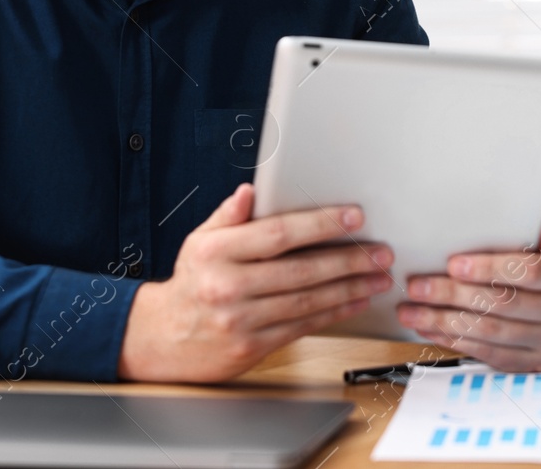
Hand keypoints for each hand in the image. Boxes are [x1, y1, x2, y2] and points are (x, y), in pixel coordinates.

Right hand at [118, 183, 394, 382]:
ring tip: (376, 277)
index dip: (319, 224)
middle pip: (300, 270)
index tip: (352, 217)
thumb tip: (251, 192)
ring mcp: (240, 320)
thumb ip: (229, 216)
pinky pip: (301, 326)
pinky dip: (333, 313)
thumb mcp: (199, 241)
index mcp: (216, 252)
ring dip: (349, 288)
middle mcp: (227, 286)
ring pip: (306, 301)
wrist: (162, 339)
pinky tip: (354, 301)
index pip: (277, 233)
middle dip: (347, 260)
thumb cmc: (190, 283)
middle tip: (379, 253)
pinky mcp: (251, 347)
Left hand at [396, 226, 540, 371]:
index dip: (489, 268)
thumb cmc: (540, 272)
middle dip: (453, 294)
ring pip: (489, 331)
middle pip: (503, 303)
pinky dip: (452, 339)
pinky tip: (429, 326)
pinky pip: (486, 352)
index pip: (529, 270)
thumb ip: (536, 240)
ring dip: (444, 320)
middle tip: (418, 287)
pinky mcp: (530, 364)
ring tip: (412, 310)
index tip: (453, 264)